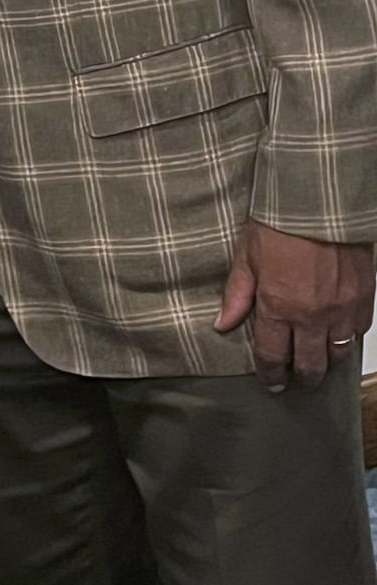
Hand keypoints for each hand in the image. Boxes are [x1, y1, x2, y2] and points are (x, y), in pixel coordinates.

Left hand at [214, 218, 373, 391]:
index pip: (272, 355)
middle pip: (309, 364)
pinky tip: (339, 337)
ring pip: (338, 354)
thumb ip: (237, 294)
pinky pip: (359, 332)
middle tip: (297, 380)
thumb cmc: (280, 223)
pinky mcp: (364, 299)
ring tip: (319, 361)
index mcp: (278, 307)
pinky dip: (348, 339)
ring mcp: (341, 310)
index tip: (271, 382)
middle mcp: (311, 316)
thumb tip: (222, 324)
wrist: (322, 202)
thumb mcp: (247, 255)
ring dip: (327, 361)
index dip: (270, 374)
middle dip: (302, 377)